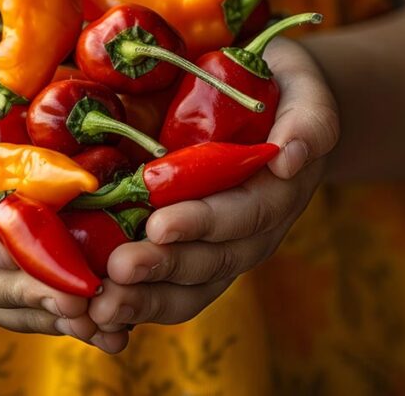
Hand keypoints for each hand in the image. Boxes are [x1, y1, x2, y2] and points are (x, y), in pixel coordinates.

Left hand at [88, 37, 338, 332]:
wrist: (271, 103)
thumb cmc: (280, 87)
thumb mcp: (303, 87)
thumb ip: (308, 119)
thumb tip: (288, 159)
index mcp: (277, 193)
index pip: (243, 215)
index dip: (203, 222)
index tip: (159, 225)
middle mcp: (250, 233)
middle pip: (211, 262)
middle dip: (163, 268)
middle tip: (119, 270)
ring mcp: (221, 250)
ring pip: (188, 289)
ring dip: (144, 299)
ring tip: (101, 308)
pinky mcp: (190, 255)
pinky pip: (167, 292)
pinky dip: (133, 308)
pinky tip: (95, 318)